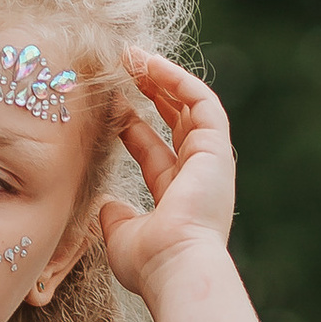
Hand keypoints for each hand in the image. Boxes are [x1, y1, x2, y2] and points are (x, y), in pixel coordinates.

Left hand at [96, 48, 235, 301]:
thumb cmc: (149, 261)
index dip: (129, 123)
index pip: (153, 148)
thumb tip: (104, 205)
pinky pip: (201, 101)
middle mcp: (197, 175)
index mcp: (176, 196)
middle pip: (175, 120)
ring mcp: (210, 160)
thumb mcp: (121, 235)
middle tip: (121, 67)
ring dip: (162, 77)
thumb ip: (114, 216)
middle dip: (149, 91)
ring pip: (190, 104)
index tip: (106, 102)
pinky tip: (151, 64)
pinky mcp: (216, 148)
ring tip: (132, 55)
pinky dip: (178, 79)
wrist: (177, 266)